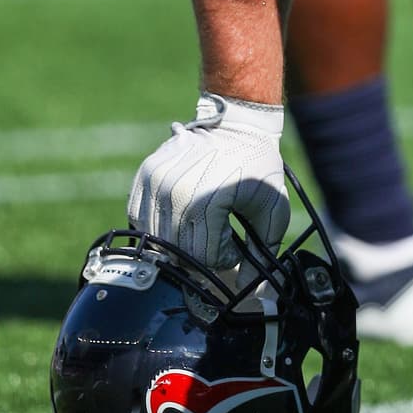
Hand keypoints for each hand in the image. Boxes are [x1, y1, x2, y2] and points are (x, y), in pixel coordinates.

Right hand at [128, 93, 289, 271]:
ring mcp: (155, 182)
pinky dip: (158, 226)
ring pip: (156, 239)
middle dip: (201, 256)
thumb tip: (249, 290)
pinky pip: (141, 219)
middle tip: (218, 241)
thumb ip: (262, 251)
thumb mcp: (272, 207)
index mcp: (206, 201)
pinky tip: (181, 217)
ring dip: (178, 243)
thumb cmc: (258, 165)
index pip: (205, 258)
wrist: (238, 122)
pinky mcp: (144, 175)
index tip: (234, 246)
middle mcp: (174, 193)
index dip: (224, 260)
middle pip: (178, 252)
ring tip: (201, 229)